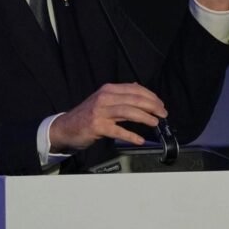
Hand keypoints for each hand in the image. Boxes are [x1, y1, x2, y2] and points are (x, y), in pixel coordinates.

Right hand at [49, 83, 166, 151]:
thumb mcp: (103, 100)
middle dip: (152, 106)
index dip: (151, 96)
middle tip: (163, 113)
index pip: (135, 89)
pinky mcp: (97, 127)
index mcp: (109, 90)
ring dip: (145, 117)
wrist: (65, 127)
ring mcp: (100, 112)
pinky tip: (140, 140)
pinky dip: (131, 135)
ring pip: (129, 112)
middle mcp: (105, 98)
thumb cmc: (87, 114)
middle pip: (134, 99)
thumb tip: (138, 88)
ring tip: (155, 123)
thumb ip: (120, 95)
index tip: (161, 104)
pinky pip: (118, 131)